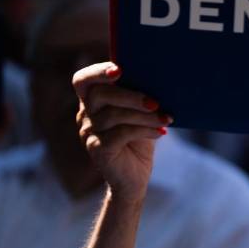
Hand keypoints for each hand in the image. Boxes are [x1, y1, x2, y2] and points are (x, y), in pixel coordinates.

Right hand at [72, 62, 170, 201]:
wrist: (134, 177)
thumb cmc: (139, 140)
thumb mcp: (140, 115)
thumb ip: (140, 95)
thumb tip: (160, 76)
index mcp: (93, 101)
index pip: (83, 80)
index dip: (98, 72)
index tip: (120, 70)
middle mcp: (85, 115)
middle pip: (99, 95)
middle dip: (130, 95)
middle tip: (155, 102)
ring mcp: (88, 133)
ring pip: (114, 115)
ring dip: (144, 116)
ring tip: (165, 119)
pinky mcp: (98, 150)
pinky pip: (120, 134)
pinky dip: (144, 130)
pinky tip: (160, 133)